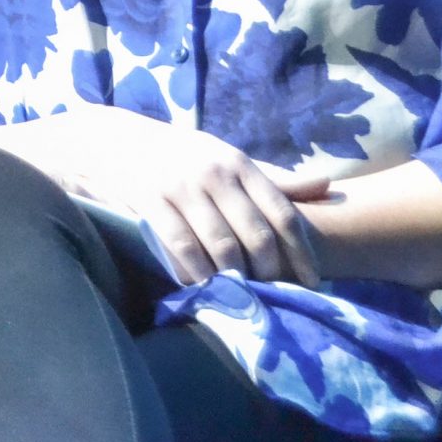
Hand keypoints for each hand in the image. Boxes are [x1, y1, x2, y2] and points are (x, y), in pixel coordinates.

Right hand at [0, 106, 326, 286]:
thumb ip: (275, 177)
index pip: (283, 214)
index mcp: (238, 163)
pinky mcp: (151, 203)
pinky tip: (204, 288)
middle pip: (257, 236)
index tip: (313, 283)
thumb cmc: (181, 156)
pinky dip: (196, 274)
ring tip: (244, 298)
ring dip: (236, 279)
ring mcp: (181, 189)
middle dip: (271, 273)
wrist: (114, 143)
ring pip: (221, 247)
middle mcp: (214, 174)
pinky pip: (181, 248)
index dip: (302, 253)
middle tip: (277, 297)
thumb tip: (328, 186)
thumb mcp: (228, 158)